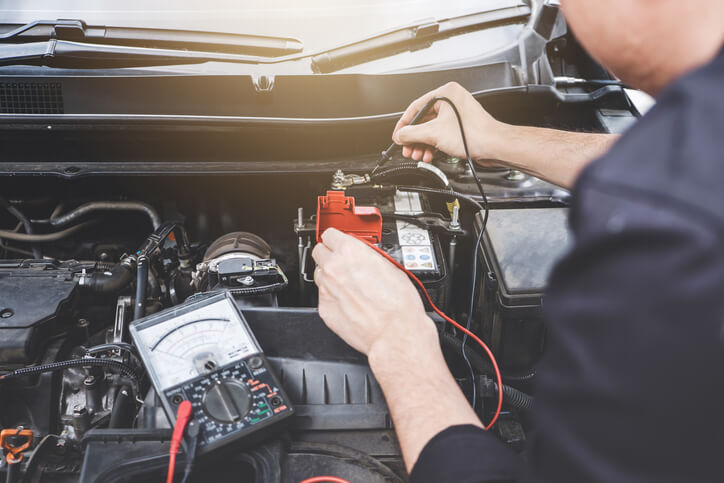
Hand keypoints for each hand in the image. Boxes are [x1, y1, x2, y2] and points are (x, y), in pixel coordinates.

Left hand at [311, 228, 435, 355]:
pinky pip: (322, 296)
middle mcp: (334, 268)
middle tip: (342, 263)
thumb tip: (365, 255)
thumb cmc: (399, 304)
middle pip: (319, 251)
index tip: (338, 243)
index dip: (336, 239)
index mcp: (350, 252)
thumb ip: (369, 257)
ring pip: (319, 274)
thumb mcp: (391, 267)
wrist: (396, 333)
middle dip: (329, 255)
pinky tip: (348, 303)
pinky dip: (332, 298)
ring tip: (347, 286)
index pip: (329, 234)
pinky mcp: (324, 308)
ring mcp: (326, 289)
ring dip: (330, 277)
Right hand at [392, 82, 507, 163]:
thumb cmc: (474, 134)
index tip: (398, 135)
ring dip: (423, 143)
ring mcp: (457, 113)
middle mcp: (452, 100)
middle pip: (423, 120)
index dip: (404, 124)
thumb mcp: (434, 134)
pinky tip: (429, 154)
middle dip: (414, 138)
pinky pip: (441, 133)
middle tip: (407, 148)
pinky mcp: (461, 126)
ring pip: (432, 129)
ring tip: (417, 154)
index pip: (416, 107)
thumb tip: (400, 135)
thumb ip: (411, 134)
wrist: (494, 146)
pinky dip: (433, 144)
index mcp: (446, 93)